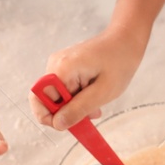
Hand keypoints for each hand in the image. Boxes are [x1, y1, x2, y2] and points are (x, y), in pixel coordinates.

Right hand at [33, 24, 148, 130]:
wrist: (126, 39)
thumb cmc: (119, 61)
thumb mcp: (103, 92)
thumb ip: (79, 109)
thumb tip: (58, 124)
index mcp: (62, 68)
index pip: (39, 98)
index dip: (50, 116)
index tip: (70, 124)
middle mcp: (55, 64)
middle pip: (47, 99)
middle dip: (66, 113)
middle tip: (89, 115)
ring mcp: (58, 65)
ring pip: (57, 96)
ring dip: (74, 106)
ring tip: (96, 106)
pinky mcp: (65, 67)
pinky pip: (64, 89)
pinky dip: (76, 98)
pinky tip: (93, 96)